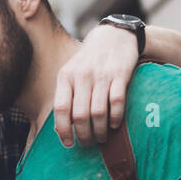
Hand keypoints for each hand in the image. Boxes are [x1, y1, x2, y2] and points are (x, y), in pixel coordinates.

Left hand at [53, 23, 138, 147]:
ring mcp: (102, 75)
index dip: (63, 130)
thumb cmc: (89, 61)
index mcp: (66, 76)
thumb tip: (60, 129)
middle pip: (80, 115)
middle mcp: (82, 75)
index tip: (68, 144)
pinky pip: (116, 102)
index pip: (61, 109)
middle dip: (84, 135)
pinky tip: (115, 124)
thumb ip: (65, 97)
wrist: (114, 35)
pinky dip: (116, 117)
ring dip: (100, 131)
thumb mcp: (71, 73)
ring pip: (98, 112)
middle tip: (88, 143)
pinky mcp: (120, 74)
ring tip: (101, 138)